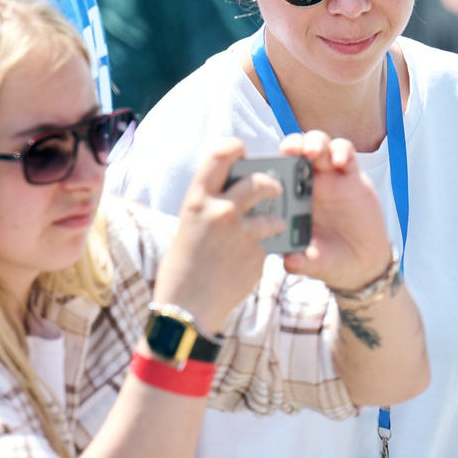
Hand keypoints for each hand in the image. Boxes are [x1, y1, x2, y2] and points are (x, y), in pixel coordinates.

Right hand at [155, 139, 280, 333]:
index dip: (235, 148)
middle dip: (271, 184)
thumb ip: (209, 207)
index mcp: (197, 200)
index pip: (219, 155)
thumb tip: (230, 193)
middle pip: (258, 181)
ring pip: (273, 216)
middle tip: (276, 189)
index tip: (242, 150)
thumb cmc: (181, 267)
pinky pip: (269, 245)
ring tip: (274, 226)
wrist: (186, 309)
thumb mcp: (188, 226)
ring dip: (276, 221)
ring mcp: (242, 233)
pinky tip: (249, 261)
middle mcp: (221, 210)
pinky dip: (264, 250)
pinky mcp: (257, 255)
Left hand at [284, 132, 394, 292]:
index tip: (265, 165)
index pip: (276, 172)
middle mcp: (307, 184)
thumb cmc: (329, 259)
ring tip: (313, 152)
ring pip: (319, 145)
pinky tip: (339, 161)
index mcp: (290, 201)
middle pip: (296, 151)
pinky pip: (346, 154)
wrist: (362, 263)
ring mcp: (330, 178)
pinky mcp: (352, 177)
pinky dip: (341, 151)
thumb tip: (289, 261)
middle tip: (289, 151)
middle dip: (292, 145)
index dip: (269, 163)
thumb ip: (301, 262)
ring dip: (314, 142)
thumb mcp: (314, 263)